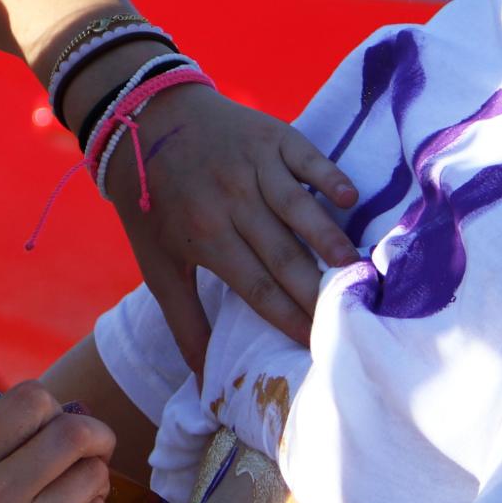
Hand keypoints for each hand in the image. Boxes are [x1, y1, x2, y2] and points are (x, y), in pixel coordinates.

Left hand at [107, 84, 358, 370]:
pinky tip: (349, 198)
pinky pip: (307, 159)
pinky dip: (328, 177)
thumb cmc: (153, 203)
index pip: (256, 287)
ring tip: (356, 267)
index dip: (288, 318)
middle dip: (316, 290)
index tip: (317, 344)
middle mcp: (230, 201)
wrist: (145, 120)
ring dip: (329, 238)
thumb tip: (202, 382)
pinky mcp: (271, 137)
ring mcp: (252, 166)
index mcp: (203, 236)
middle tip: (350, 318)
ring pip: (298, 209)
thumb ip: (185, 324)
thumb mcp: (157, 265)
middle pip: (283, 254)